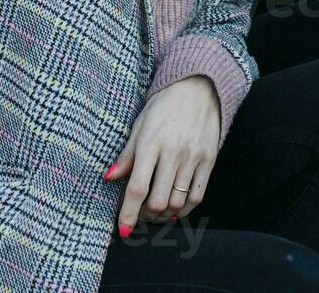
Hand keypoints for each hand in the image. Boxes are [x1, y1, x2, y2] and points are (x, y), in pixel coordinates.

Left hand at [105, 76, 219, 234]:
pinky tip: (175, 209)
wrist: (199, 88)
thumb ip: (126, 155)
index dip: (129, 212)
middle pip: (158, 201)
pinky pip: (197, 196)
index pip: (138, 187)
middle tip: (139, 215)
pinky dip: (185, 210)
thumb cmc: (163, 106)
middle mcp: (173, 152)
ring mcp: (193, 157)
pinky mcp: (209, 160)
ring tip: (155, 212)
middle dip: (145, 216)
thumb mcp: (139, 125)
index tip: (123, 228)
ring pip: (177, 203)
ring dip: (164, 215)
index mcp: (151, 142)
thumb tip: (109, 178)